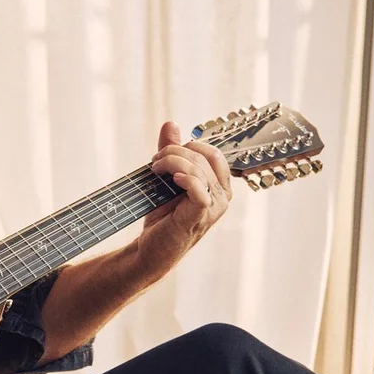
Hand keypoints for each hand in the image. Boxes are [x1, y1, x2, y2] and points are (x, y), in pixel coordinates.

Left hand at [135, 121, 231, 272]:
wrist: (151, 249)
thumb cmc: (162, 217)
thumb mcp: (166, 179)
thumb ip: (171, 152)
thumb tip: (171, 123)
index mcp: (219, 186)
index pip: (213, 153)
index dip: (187, 146)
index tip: (163, 154)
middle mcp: (222, 196)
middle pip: (205, 157)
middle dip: (175, 152)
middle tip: (155, 162)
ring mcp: (214, 208)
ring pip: (199, 170)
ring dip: (172, 162)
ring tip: (155, 169)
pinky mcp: (199, 217)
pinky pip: (199, 189)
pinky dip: (185, 178)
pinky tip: (172, 179)